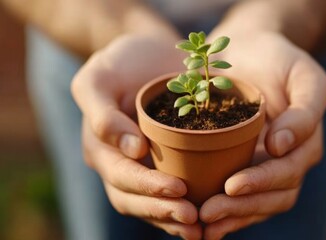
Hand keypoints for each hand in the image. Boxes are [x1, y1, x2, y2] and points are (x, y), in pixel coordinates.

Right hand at [71, 32, 202, 238]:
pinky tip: (205, 216)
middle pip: (135, 199)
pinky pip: (169, 191)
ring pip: (151, 204)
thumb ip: (103, 114)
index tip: (178, 188)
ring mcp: (140, 166)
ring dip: (173, 220)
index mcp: (101, 147)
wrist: (145, 53)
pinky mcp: (162, 162)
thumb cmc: (120, 62)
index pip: (122, 177)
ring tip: (201, 228)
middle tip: (193, 218)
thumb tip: (133, 151)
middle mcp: (119, 163)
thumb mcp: (98, 78)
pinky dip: (183, 205)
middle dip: (163, 211)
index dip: (148, 187)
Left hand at [199, 31, 325, 238]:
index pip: (287, 173)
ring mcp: (266, 165)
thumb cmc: (279, 59)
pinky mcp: (243, 164)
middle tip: (207, 212)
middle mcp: (287, 160)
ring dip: (230, 217)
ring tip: (201, 223)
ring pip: (256, 204)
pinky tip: (200, 220)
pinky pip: (238, 196)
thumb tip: (282, 147)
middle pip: (272, 196)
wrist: (253, 50)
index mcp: (305, 143)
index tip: (231, 185)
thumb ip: (304, 111)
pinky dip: (224, 211)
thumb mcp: (303, 76)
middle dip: (241, 208)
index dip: (261, 182)